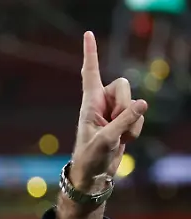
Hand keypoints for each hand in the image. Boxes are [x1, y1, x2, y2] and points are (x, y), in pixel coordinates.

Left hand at [70, 32, 147, 193]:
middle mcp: (101, 102)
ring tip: (117, 138)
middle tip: (115, 125)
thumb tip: (142, 104)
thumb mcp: (105, 140)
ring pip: (136, 103)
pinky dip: (135, 130)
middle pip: (123, 85)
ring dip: (131, 123)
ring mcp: (115, 112)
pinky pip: (140, 117)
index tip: (88, 34)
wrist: (94, 174)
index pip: (89, 73)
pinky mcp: (124, 121)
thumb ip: (124, 121)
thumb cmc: (90, 158)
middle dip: (125, 105)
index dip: (90, 53)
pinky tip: (124, 141)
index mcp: (89, 102)